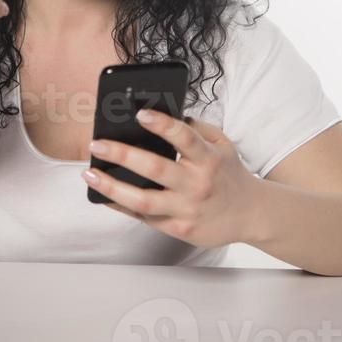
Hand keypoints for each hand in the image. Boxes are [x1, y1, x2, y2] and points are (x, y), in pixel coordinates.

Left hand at [82, 110, 262, 248]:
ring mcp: (187, 209)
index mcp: (208, 159)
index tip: (140, 113)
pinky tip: (104, 195)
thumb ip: (197, 128)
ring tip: (90, 174)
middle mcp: (197, 184)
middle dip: (122, 155)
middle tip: (96, 144)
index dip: (162, 124)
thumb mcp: (222, 144)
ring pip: (144, 200)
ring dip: (112, 187)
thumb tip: (164, 114)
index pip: (184, 137)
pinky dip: (122, 206)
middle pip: (155, 168)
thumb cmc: (230, 174)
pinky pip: (145, 218)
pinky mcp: (180, 229)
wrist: (251, 214)